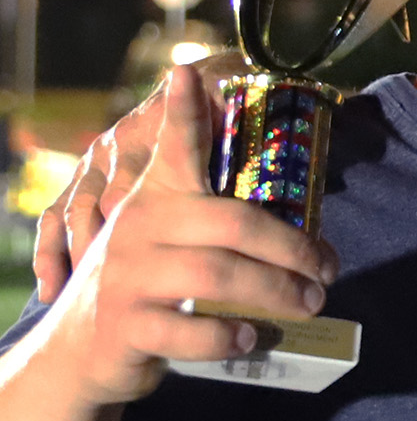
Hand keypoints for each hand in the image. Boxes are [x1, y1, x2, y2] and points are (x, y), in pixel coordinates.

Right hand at [26, 65, 335, 403]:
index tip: (188, 72)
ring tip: (311, 303)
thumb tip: (307, 225)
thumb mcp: (176, 240)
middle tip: (328, 270)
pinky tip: (251, 336)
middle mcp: (138, 227)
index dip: (183, 111)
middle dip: (294, 247)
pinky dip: (230, 336)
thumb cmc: (154, 284)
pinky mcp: (126, 326)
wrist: (84, 348)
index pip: (176, 147)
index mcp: (158, 198)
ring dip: (278, 291)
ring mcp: (127, 276)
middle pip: (234, 222)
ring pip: (219, 274)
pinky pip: (192, 330)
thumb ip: (224, 219)